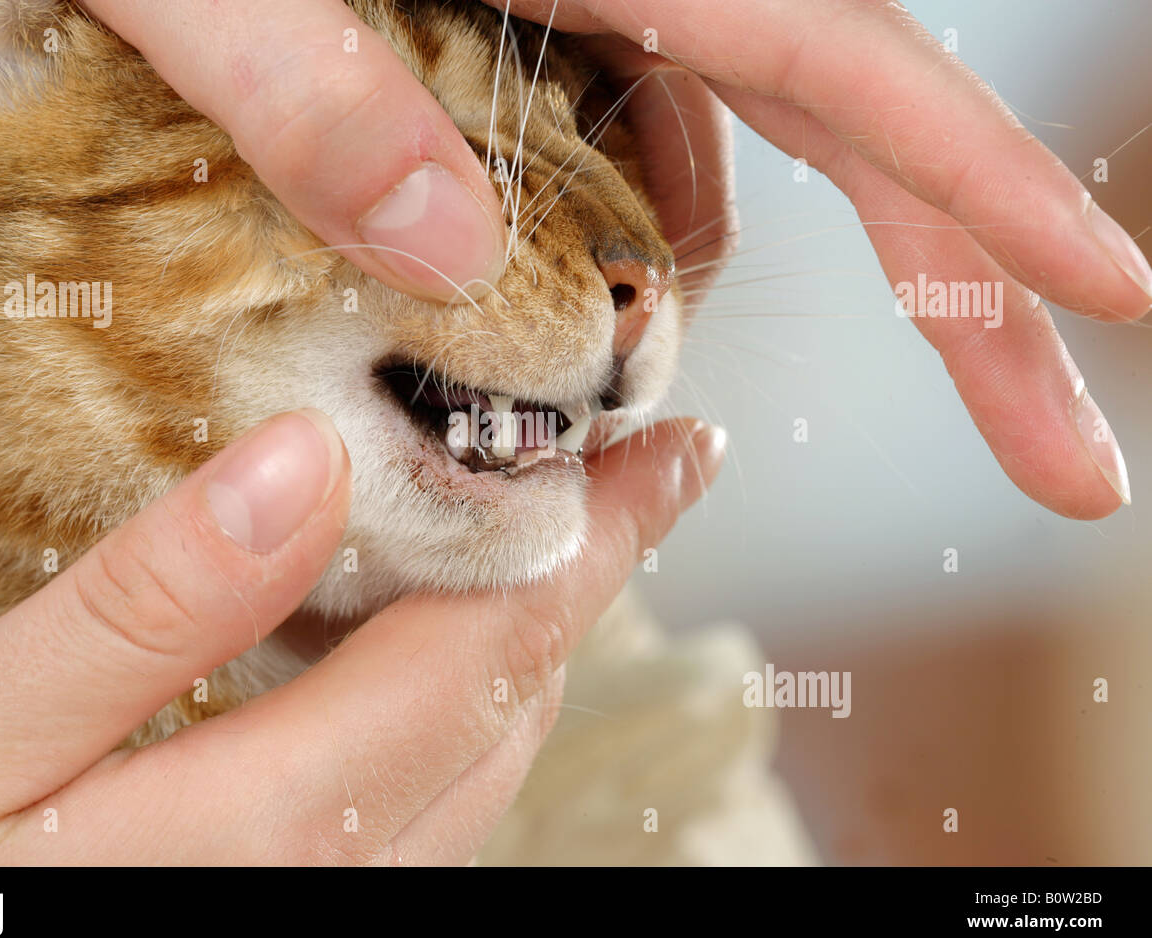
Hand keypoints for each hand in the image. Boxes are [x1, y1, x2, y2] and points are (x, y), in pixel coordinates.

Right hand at [0, 410, 722, 863]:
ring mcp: (355, 906)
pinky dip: (467, 695)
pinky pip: (445, 794)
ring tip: (540, 528)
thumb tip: (303, 464)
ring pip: (494, 752)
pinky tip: (428, 639)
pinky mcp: (331, 907)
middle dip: (585, 569)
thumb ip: (148, 608)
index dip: (598, 533)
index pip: (496, 644)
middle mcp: (357, 878)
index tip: (675, 452)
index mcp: (285, 820)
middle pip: (518, 698)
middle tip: (624, 468)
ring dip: (533, 631)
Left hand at [81, 0, 1147, 519]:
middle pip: (860, 127)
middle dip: (973, 292)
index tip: (1115, 298)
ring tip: (653, 393)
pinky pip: (655, 125)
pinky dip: (649, 227)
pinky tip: (584, 284)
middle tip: (1061, 452)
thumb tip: (446, 255)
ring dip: (762, 276)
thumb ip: (307, 91)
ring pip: (759, 143)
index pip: (842, 67)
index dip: (986, 191)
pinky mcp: (558, 6)